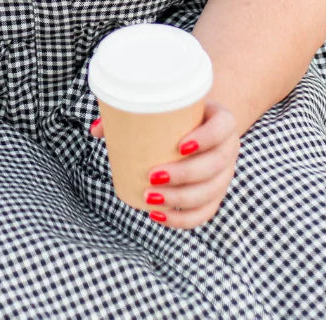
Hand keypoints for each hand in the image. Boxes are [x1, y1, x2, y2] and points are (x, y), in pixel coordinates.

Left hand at [90, 99, 239, 228]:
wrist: (202, 124)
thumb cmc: (179, 114)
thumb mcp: (166, 107)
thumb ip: (131, 112)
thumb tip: (96, 130)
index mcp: (223, 120)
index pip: (222, 128)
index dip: (206, 138)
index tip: (180, 144)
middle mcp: (229, 148)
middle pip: (215, 166)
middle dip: (184, 175)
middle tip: (152, 176)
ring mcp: (225, 174)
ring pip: (210, 193)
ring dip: (180, 200)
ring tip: (149, 198)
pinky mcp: (216, 194)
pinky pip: (205, 213)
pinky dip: (182, 219)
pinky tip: (159, 215)